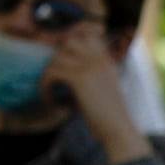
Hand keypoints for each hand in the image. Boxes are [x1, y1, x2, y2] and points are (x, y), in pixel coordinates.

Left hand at [43, 24, 149, 163]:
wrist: (119, 130)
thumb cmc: (108, 114)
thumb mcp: (101, 86)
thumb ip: (87, 72)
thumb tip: (62, 67)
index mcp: (106, 60)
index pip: (89, 33)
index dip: (71, 38)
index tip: (59, 54)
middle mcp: (99, 59)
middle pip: (69, 41)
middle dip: (55, 56)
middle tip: (52, 75)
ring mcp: (90, 66)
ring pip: (57, 57)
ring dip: (47, 75)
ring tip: (48, 91)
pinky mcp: (80, 78)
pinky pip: (52, 72)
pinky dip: (45, 86)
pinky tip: (49, 99)